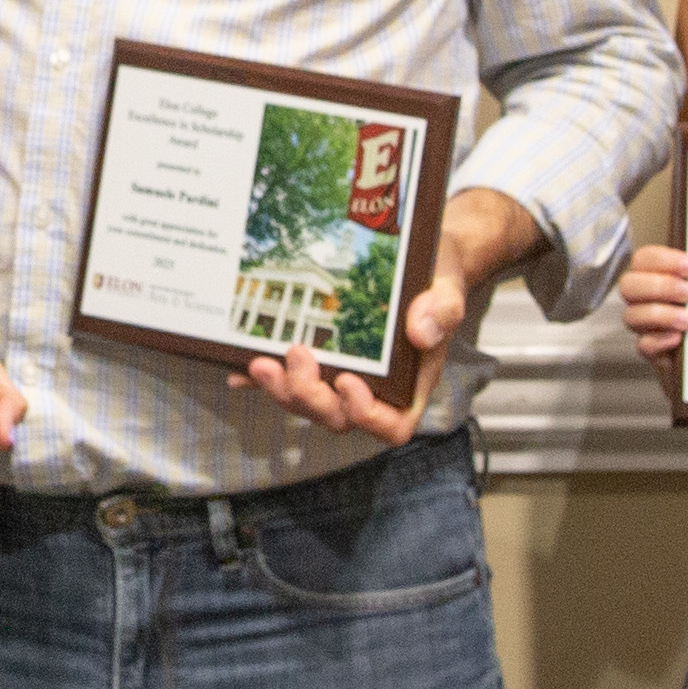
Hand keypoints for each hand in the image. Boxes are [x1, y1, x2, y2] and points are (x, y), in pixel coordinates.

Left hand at [242, 187, 530, 445]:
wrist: (419, 262)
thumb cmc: (437, 282)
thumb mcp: (448, 290)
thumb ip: (442, 312)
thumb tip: (420, 332)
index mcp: (410, 385)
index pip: (391, 426)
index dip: (365, 415)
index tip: (348, 381)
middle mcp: (375, 390)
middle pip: (338, 418)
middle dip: (310, 397)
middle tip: (295, 357)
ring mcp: (343, 377)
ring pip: (309, 403)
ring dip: (283, 389)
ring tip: (261, 361)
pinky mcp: (319, 361)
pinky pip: (289, 379)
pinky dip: (262, 380)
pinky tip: (239, 367)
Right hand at [615, 246, 687, 360]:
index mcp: (653, 274)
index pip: (644, 259)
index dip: (664, 260)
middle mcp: (642, 297)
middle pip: (629, 285)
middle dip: (659, 286)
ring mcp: (643, 324)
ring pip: (631, 316)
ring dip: (660, 315)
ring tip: (687, 319)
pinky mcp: (651, 349)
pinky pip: (644, 345)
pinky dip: (659, 341)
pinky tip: (678, 338)